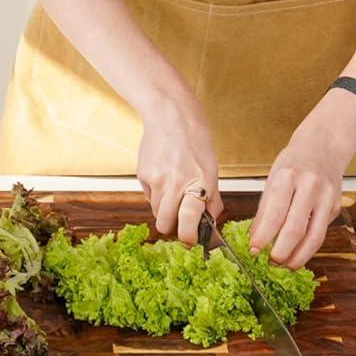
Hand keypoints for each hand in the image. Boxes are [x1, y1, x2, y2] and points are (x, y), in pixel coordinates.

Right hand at [136, 95, 222, 246]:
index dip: (188, 238)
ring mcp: (157, 180)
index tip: (191, 239)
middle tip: (181, 220)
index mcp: (198, 183)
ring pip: (156, 213)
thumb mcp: (211, 169)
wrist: (170, 116)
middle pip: (166, 224)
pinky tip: (164, 177)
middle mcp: (176, 184)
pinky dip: (156, 195)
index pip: (188, 222)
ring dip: (165, 211)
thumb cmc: (195, 140)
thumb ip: (212, 197)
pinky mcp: (143, 175)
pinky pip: (149, 197)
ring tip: (174, 194)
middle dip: (173, 227)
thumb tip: (211, 221)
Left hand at [249, 94, 355, 268]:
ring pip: (314, 237)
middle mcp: (310, 186)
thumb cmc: (295, 162)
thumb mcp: (273, 178)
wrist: (323, 146)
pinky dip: (309, 247)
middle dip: (282, 252)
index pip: (274, 214)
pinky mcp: (335, 207)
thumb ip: (265, 209)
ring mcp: (326, 197)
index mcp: (288, 176)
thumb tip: (255, 237)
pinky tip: (298, 252)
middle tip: (270, 262)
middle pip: (295, 229)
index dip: (263, 237)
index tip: (253, 250)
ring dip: (298, 257)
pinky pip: (321, 233)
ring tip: (285, 264)